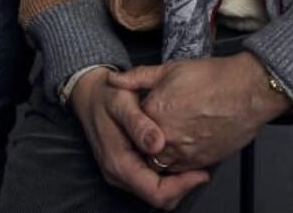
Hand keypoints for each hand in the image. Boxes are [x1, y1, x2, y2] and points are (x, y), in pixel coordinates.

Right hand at [68, 67, 208, 209]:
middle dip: (182, 187)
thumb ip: (138, 124)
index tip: (201, 172)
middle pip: (157, 197)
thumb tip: (157, 145)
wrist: (89, 94)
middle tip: (202, 168)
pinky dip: (167, 175)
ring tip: (194, 163)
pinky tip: (178, 157)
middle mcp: (118, 174)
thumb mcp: (122, 102)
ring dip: (176, 182)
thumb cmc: (107, 95)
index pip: (155, 193)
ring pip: (155, 192)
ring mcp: (121, 172)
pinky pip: (150, 181)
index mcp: (118, 162)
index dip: (181, 187)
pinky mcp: (126, 167)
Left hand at [107, 53, 290, 171]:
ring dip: (159, 153)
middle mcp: (165, 136)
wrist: (247, 91)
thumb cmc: (212, 77)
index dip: (135, 120)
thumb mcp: (170, 69)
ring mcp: (183, 152)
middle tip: (154, 128)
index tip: (141, 114)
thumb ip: (138, 77)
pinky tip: (183, 143)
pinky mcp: (200, 162)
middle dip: (143, 141)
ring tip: (169, 136)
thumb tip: (114, 80)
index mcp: (154, 111)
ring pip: (159, 163)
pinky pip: (179, 170)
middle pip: (142, 148)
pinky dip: (176, 161)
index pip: (131, 124)